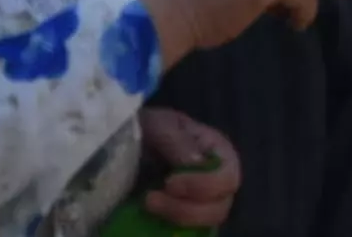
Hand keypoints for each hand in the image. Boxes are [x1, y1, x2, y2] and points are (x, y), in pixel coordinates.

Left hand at [136, 109, 240, 227]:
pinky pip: (188, 231)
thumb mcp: (160, 125)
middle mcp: (215, 181)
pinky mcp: (182, 219)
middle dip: (185, 209)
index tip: (169, 183)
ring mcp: (200, 202)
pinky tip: (150, 220)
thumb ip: (178, 141)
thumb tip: (198, 163)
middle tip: (150, 199)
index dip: (203, 186)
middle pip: (220, 208)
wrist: (123, 147)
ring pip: (205, 224)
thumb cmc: (148, 130)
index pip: (228, 177)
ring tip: (146, 206)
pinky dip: (171, 230)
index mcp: (218, 152)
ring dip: (176, 220)